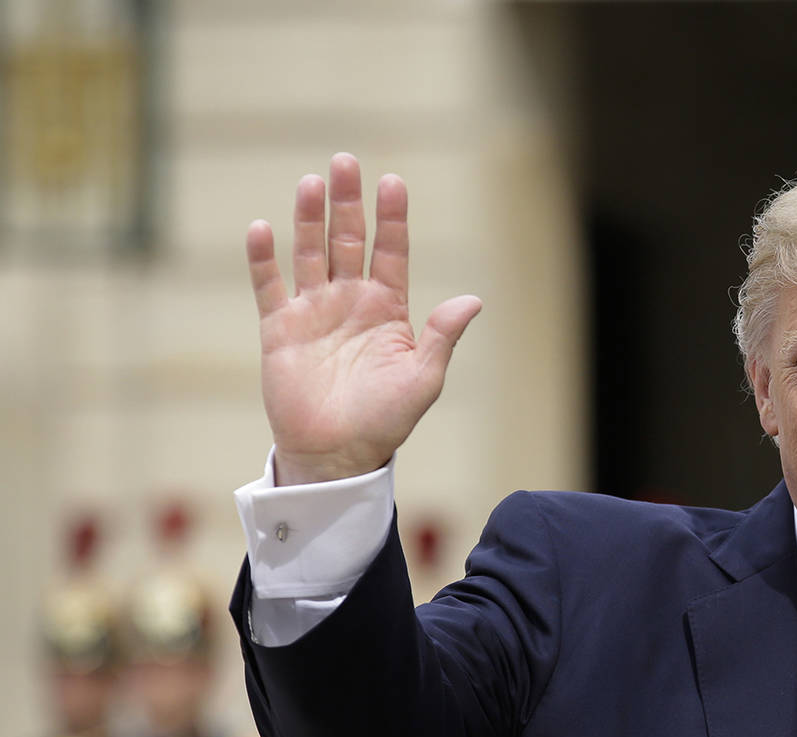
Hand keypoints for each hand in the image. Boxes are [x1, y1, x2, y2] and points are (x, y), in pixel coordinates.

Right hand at [246, 153, 481, 484]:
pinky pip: (269, 287)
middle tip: (345, 162)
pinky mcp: (279, 329)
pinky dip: (264, 259)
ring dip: (308, 218)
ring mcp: (313, 312)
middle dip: (347, 202)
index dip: (392, 218)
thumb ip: (442, 337)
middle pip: (348, 240)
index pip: (390, 252)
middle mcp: (350, 302)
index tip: (393, 182)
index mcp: (388, 309)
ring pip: (310, 253)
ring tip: (311, 183)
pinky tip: (262, 228)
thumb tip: (473, 300)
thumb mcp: (423, 379)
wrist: (337, 455)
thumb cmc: (385, 421)